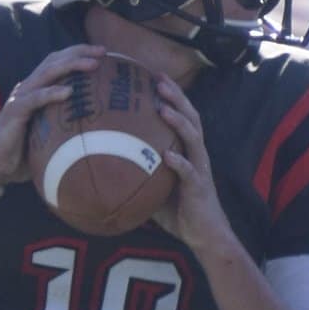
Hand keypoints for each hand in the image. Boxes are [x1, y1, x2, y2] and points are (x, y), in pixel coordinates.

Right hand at [0, 44, 105, 186]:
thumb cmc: (24, 152)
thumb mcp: (50, 134)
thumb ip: (66, 124)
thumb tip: (100, 131)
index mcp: (36, 90)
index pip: (57, 62)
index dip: (78, 54)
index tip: (103, 53)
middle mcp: (28, 88)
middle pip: (54, 61)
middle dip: (79, 52)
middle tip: (103, 51)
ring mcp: (20, 98)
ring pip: (47, 73)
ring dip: (70, 66)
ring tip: (92, 65)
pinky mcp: (14, 112)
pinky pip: (34, 99)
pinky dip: (51, 93)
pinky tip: (69, 92)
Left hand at [149, 77, 234, 256]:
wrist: (205, 234)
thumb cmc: (179, 210)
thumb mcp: (154, 185)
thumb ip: (138, 171)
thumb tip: (103, 165)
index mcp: (187, 150)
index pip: (181, 115)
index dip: (170, 95)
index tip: (153, 75)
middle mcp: (196, 154)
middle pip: (190, 117)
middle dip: (176, 97)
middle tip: (159, 79)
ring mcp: (199, 169)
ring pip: (193, 138)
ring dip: (179, 122)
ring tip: (164, 108)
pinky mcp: (199, 188)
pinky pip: (189, 172)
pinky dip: (179, 163)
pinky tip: (168, 156)